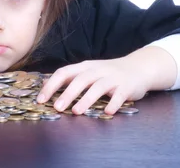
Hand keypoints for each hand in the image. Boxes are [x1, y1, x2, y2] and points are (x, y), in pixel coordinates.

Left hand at [36, 55, 153, 114]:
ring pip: (98, 87)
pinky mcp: (126, 87)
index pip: (64, 73)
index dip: (51, 85)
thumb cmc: (107, 73)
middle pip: (80, 80)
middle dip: (67, 94)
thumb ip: (70, 79)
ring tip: (76, 111)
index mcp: (84, 67)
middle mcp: (97, 70)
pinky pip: (119, 95)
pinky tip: (106, 112)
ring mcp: (112, 78)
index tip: (41, 99)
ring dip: (86, 99)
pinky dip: (113, 103)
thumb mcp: (88, 72)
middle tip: (56, 107)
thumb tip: (46, 87)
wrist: (138, 68)